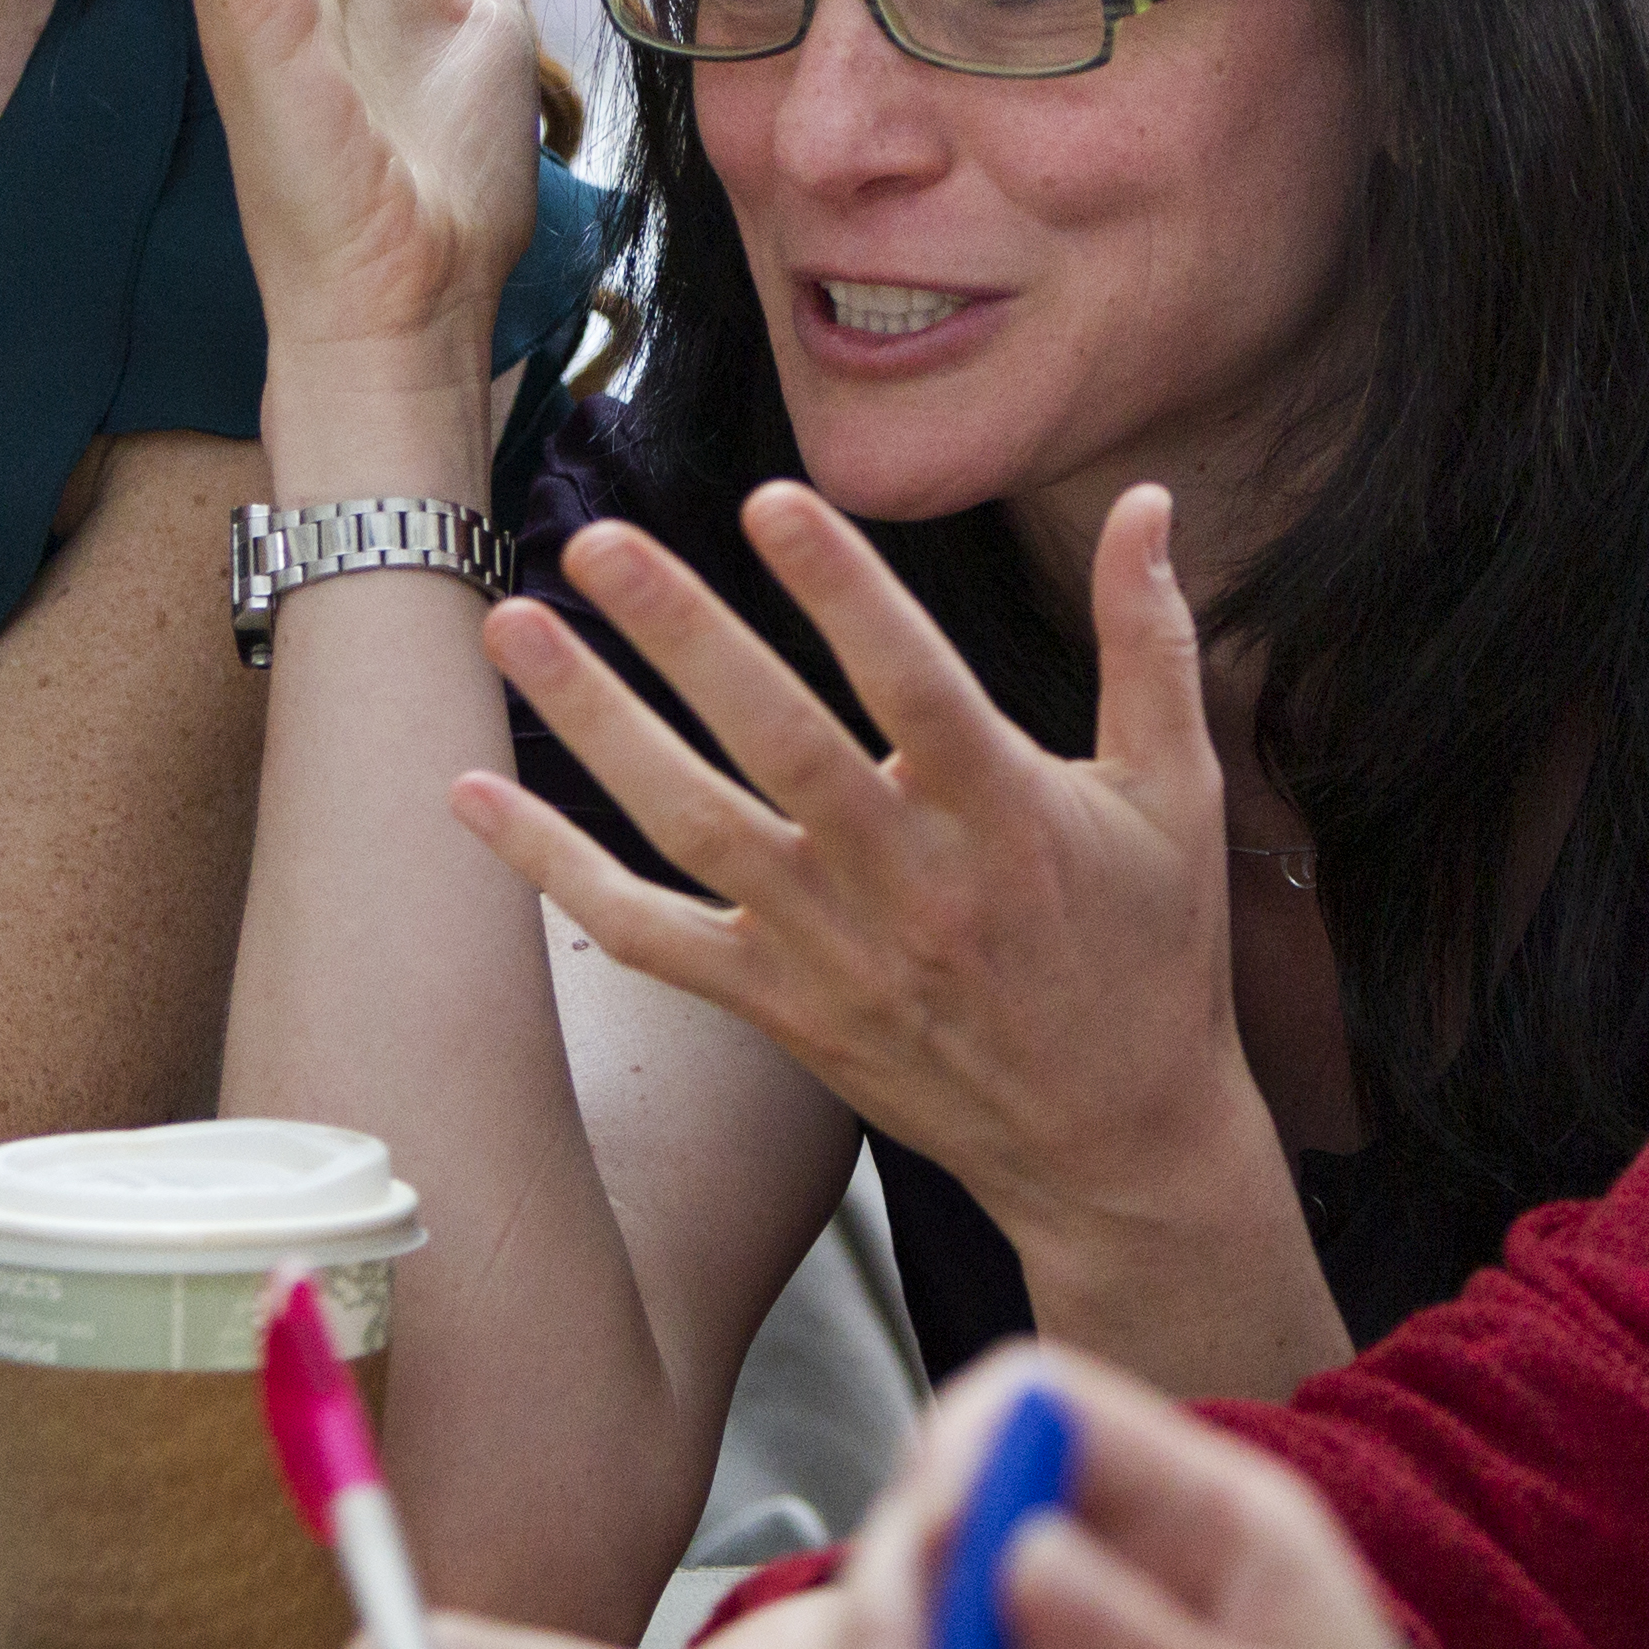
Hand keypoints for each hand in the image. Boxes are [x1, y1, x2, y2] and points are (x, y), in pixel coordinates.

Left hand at [454, 483, 1265, 1261]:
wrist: (1115, 1147)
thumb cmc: (1150, 954)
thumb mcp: (1176, 793)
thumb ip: (1149, 642)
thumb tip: (1149, 501)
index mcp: (1007, 814)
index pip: (912, 684)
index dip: (843, 592)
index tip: (770, 501)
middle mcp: (908, 881)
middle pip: (778, 743)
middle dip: (683, 635)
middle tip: (597, 543)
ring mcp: (832, 951)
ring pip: (691, 825)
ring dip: (595, 724)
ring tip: (515, 625)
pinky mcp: (779, 1008)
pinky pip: (646, 936)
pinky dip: (554, 869)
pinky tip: (472, 797)